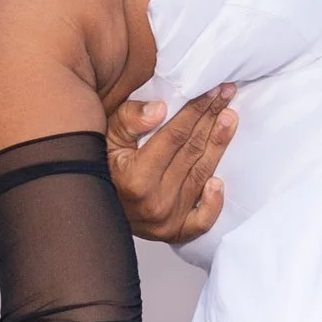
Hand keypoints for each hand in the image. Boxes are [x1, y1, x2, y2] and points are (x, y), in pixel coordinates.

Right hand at [107, 85, 234, 241]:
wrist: (92, 207)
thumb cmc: (99, 167)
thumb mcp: (104, 136)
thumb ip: (129, 120)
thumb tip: (160, 109)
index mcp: (136, 177)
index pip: (175, 136)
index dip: (195, 110)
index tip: (211, 90)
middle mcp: (154, 200)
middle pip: (191, 151)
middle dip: (211, 119)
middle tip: (226, 94)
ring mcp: (167, 219)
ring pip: (200, 175)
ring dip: (218, 144)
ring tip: (230, 118)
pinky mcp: (174, 232)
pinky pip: (202, 220)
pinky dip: (214, 203)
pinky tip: (219, 182)